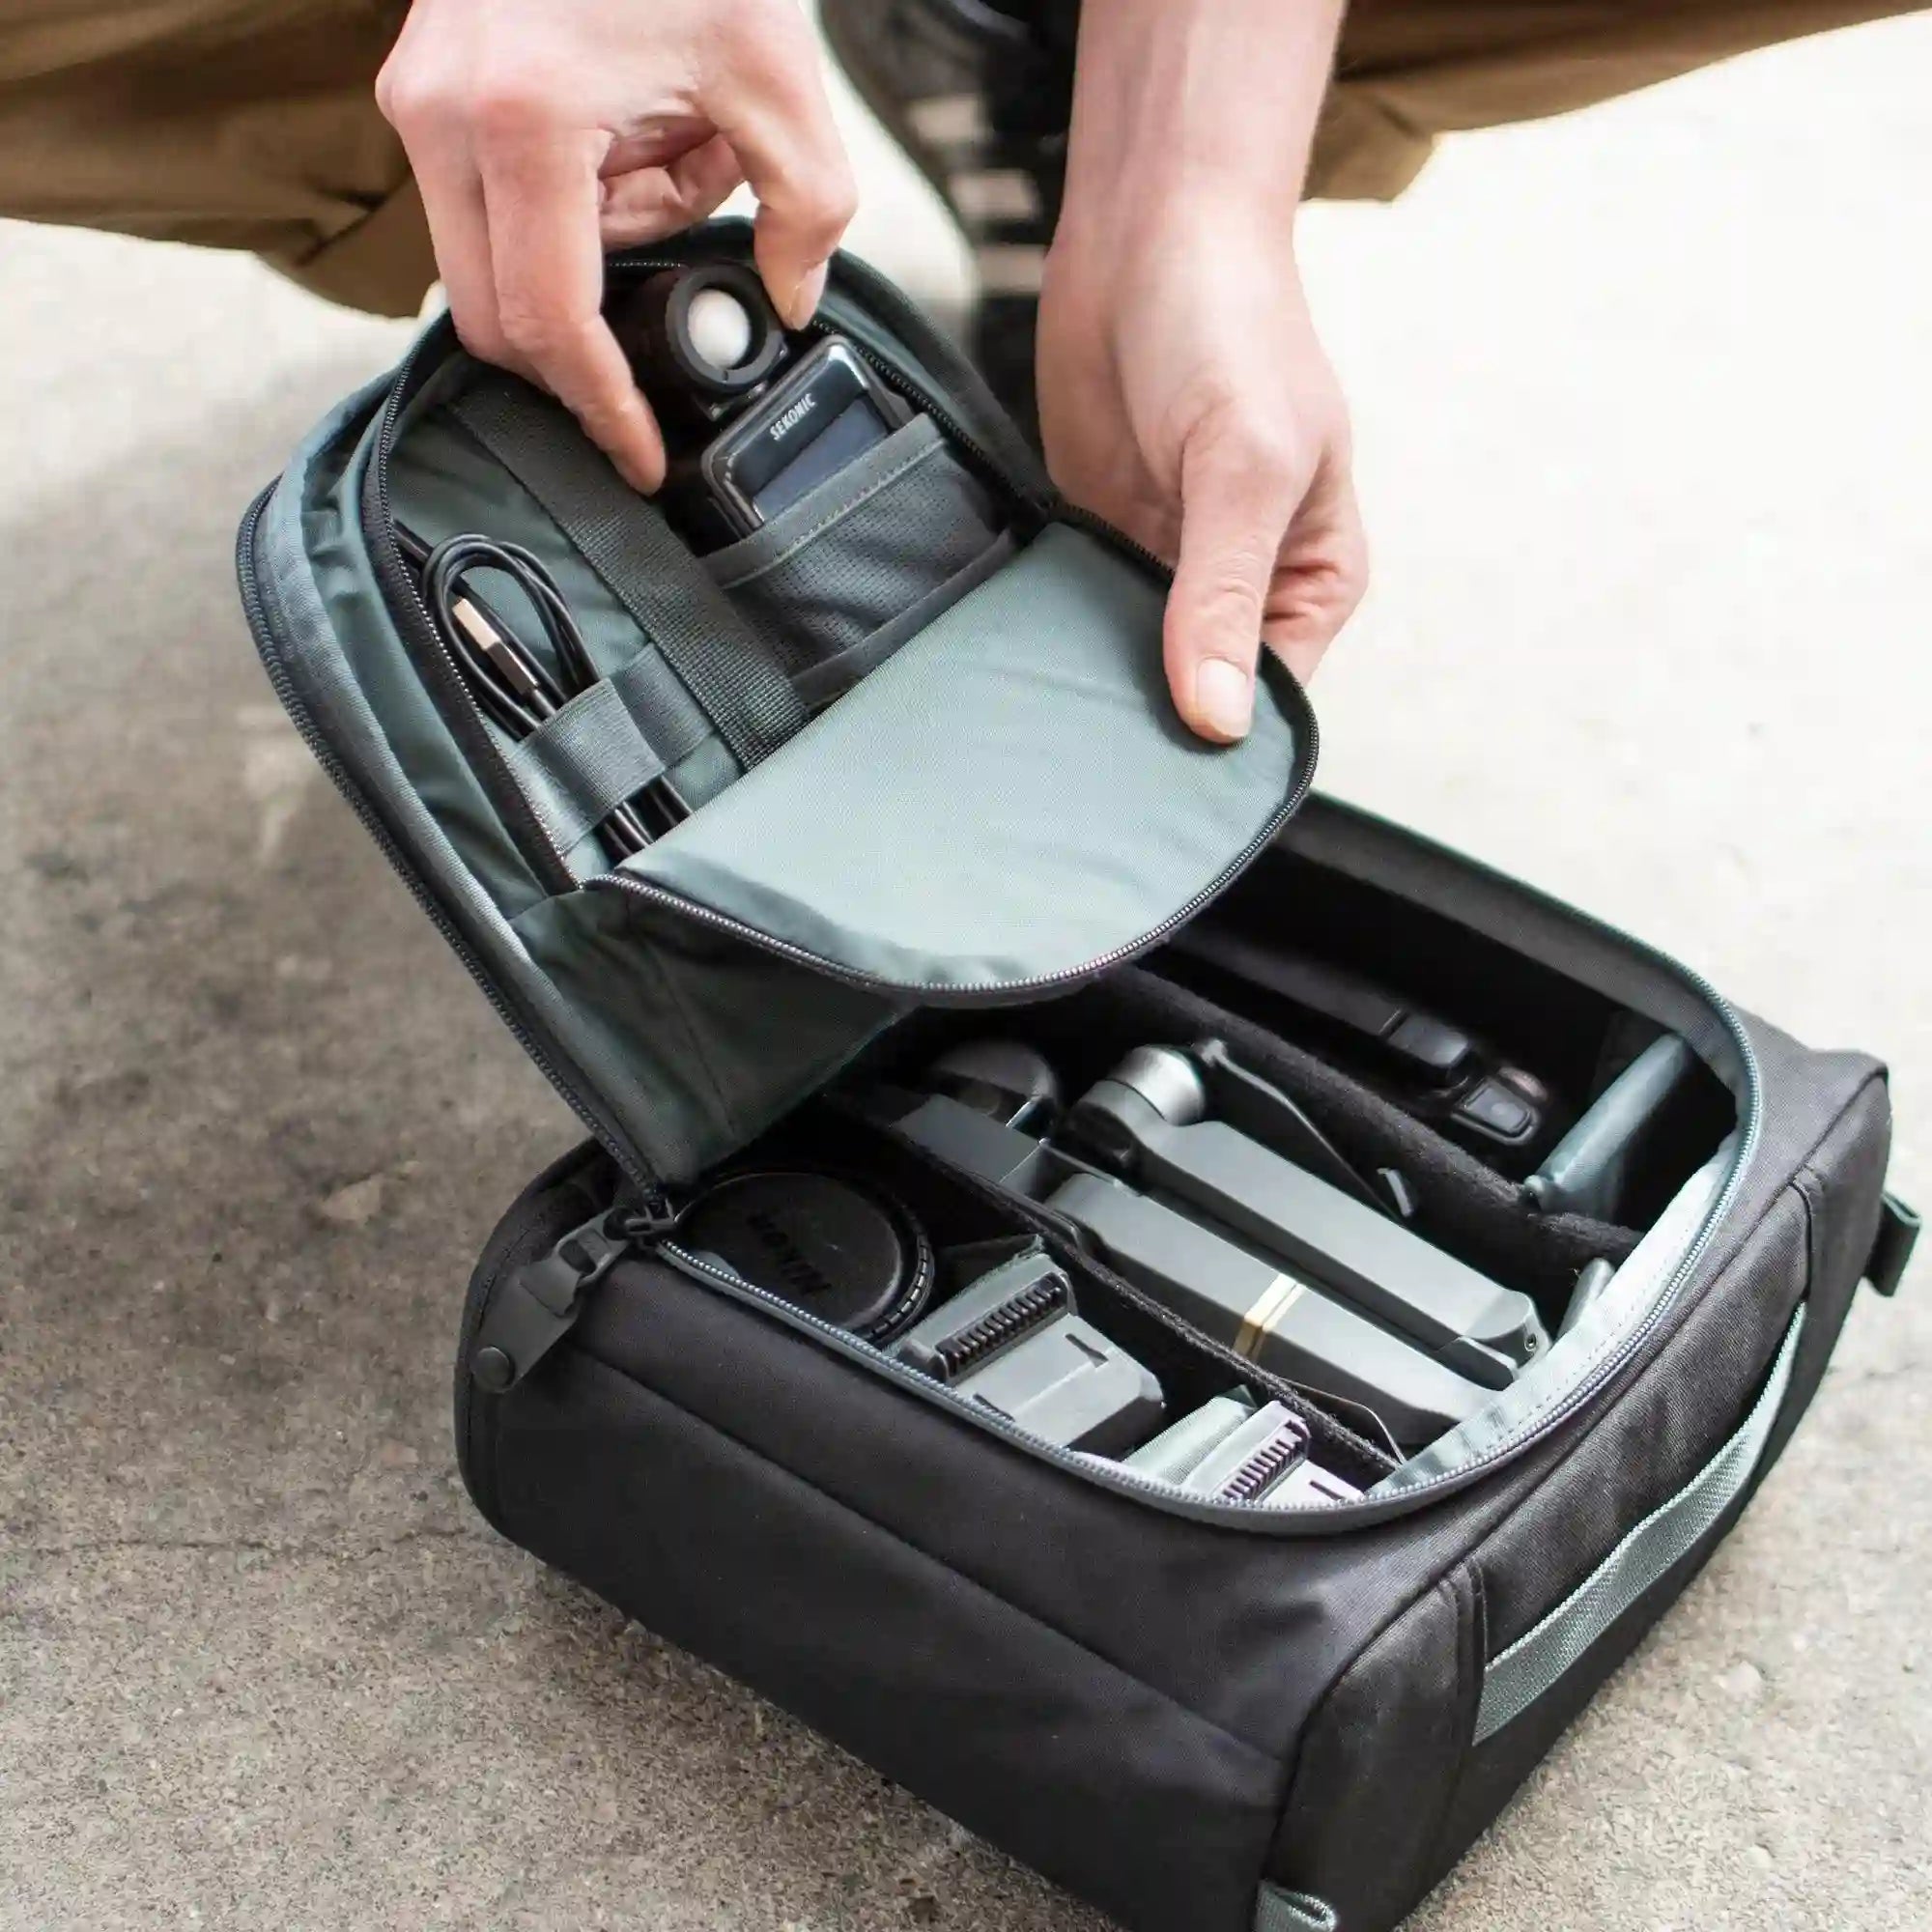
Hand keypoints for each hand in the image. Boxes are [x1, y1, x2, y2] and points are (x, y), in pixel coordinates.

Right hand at [377, 0, 856, 490]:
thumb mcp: (777, 73)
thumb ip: (808, 211)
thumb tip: (788, 299)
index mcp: (523, 120)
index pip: (547, 324)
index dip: (601, 408)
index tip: (637, 457)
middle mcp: (442, 115)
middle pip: (499, 315)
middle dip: (592, 331)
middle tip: (676, 273)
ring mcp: (418, 99)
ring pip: (496, 263)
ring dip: (593, 254)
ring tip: (671, 154)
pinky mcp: (421, 87)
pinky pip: (489, 204)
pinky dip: (570, 206)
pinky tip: (629, 135)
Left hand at [1038, 201, 1366, 741]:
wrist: (1148, 234)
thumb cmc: (1227, 328)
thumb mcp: (1242, 467)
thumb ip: (1222, 594)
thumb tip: (1219, 719)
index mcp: (1311, 580)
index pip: (1271, 702)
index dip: (1220, 744)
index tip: (1155, 784)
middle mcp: (1244, 587)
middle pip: (1199, 695)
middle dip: (1151, 726)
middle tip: (1086, 774)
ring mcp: (1167, 567)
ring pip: (1134, 667)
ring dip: (1096, 690)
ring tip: (1047, 734)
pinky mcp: (1101, 542)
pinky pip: (1078, 619)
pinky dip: (1056, 642)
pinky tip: (1020, 671)